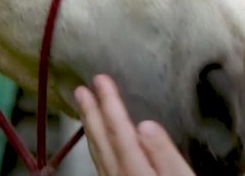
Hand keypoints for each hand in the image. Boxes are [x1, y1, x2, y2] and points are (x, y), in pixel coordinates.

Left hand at [75, 74, 194, 174]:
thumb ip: (163, 152)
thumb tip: (146, 125)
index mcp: (135, 167)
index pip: (118, 128)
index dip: (108, 102)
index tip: (100, 79)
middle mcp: (118, 175)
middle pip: (102, 139)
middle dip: (91, 112)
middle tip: (81, 90)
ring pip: (97, 152)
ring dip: (90, 128)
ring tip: (83, 109)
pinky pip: (100, 162)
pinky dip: (95, 145)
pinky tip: (97, 142)